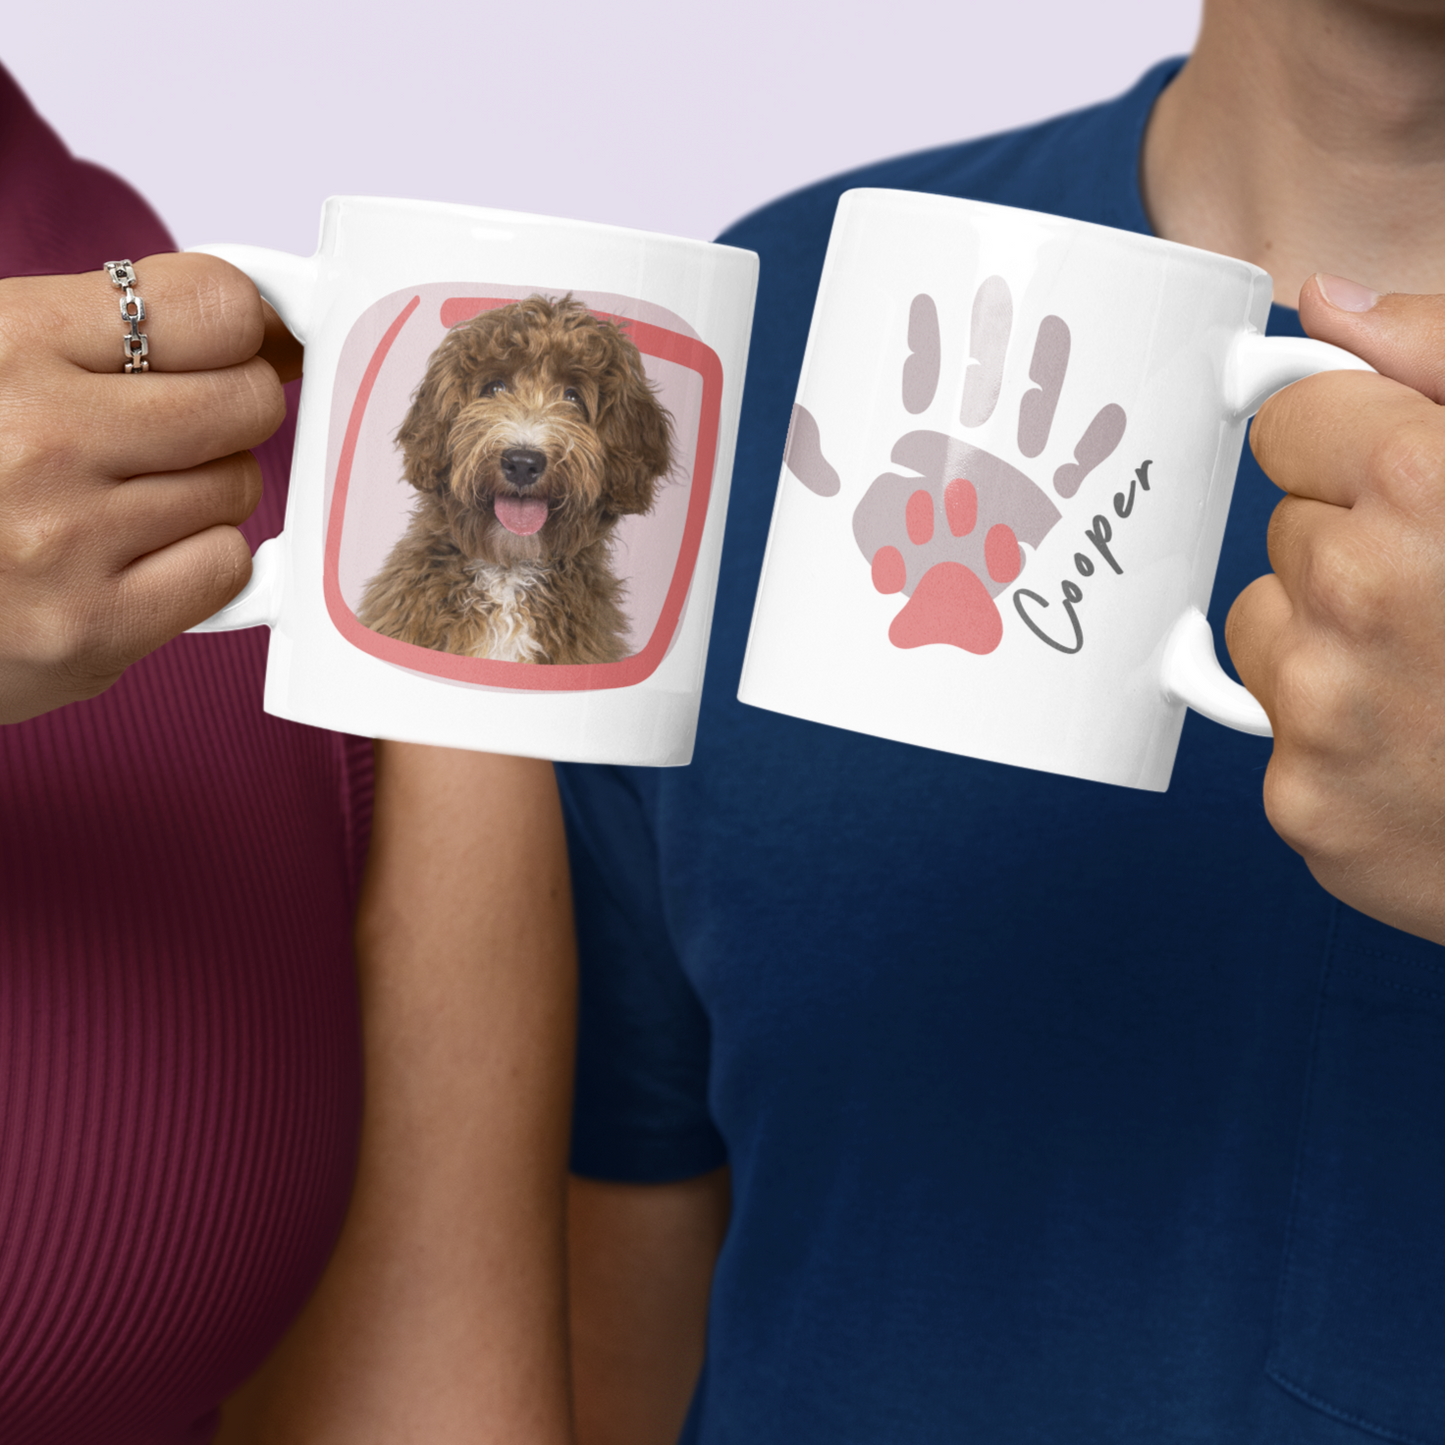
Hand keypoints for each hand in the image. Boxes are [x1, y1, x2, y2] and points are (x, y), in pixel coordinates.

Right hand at [0, 253, 286, 723]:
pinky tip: (133, 555)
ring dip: (203, 490)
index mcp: (9, 342)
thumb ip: (116, 326)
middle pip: (246, 403)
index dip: (245, 326)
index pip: (214, 308)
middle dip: (232, 410)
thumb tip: (271, 327)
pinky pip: (225, 570)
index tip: (239, 343)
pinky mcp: (94, 632)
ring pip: (237, 487)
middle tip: (183, 425)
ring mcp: (67, 542)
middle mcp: (39, 439)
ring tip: (122, 497)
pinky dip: (198, 561)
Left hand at [1226, 276, 1444, 943]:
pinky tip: (1422, 743)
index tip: (1398, 477)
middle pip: (1285, 526)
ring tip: (1440, 668)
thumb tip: (1328, 305)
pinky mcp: (1305, 801)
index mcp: (1425, 482)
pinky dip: (1334, 728)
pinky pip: (1273, 724)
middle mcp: (1361, 590)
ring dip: (1332, 636)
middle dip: (1355, 545)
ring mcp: (1324, 706)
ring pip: (1266, 622)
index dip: (1351, 445)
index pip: (1289, 423)